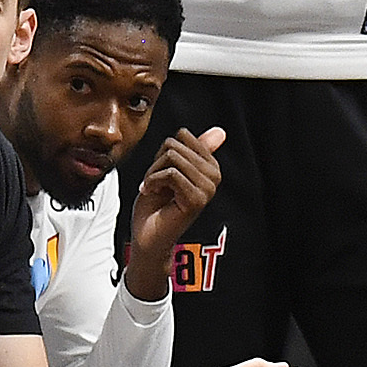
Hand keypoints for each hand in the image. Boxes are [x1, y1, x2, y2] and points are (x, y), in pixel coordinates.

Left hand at [125, 129, 224, 302]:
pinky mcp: (197, 200)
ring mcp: (207, 189)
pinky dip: (152, 182)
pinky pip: (170, 173)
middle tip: (155, 184)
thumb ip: (191, 149)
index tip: (161, 173)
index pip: (182, 136)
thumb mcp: (170, 169)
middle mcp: (214, 177)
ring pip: (171, 157)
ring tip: (154, 189)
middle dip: (156, 163)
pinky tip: (151, 193)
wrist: (146, 236)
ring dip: (153, 173)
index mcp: (210, 167)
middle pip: (175, 146)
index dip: (163, 153)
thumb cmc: (155, 205)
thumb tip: (219, 131)